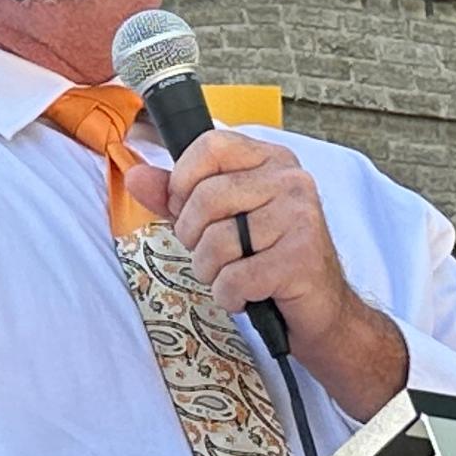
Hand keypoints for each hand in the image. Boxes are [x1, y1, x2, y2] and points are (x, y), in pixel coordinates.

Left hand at [130, 128, 410, 420]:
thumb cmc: (267, 259)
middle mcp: (291, 180)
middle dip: (194, 237)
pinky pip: (235, 278)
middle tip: (215, 254)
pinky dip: (231, 295)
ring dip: (212, 271)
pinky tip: (250, 294)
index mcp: (270, 160)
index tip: (187, 209)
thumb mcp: (217, 220)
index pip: (210, 146)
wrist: (319, 309)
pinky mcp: (301, 258)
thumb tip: (136, 175)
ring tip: (235, 274)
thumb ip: (176, 196)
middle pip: (206, 197)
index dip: (183, 181)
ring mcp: (300, 217)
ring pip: (216, 241)